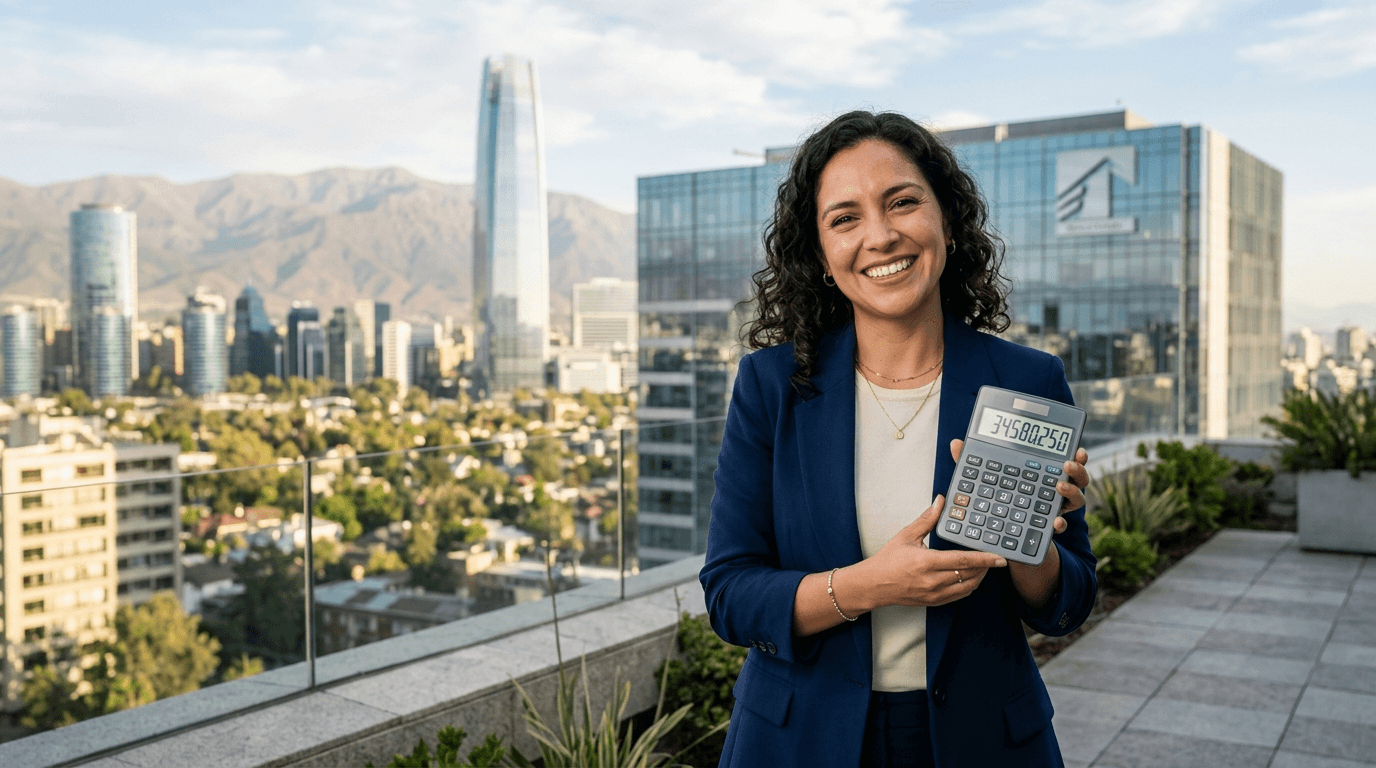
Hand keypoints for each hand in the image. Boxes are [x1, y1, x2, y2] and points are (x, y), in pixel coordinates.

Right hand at [855, 495, 1007, 608]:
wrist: (874, 585)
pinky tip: (970, 577)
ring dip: (979, 577)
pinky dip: (969, 586)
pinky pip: (959, 595)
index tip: (1000, 558)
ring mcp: (934, 593)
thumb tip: (940, 501)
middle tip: (994, 558)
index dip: (984, 559)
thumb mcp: (906, 536)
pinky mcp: (934, 601)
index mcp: (927, 562)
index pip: (964, 560)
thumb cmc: (888, 559)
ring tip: (984, 566)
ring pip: (967, 587)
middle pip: (970, 574)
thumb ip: (927, 519)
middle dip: (985, 566)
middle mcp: (933, 580)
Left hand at [949, 439, 1090, 534]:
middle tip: (1068, 463)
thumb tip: (956, 443)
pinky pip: (1060, 527)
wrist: (1004, 540)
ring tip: (1059, 486)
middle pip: (1078, 478)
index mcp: (1044, 475)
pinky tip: (1055, 522)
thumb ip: (974, 463)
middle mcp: (1055, 492)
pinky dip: (1060, 524)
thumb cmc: (997, 501)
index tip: (1078, 447)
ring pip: (1077, 501)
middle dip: (1078, 469)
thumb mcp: (984, 480)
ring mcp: (1055, 510)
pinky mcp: (1048, 529)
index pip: (1063, 461)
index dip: (1076, 455)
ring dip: (1072, 492)